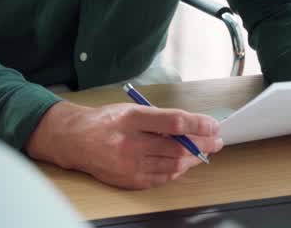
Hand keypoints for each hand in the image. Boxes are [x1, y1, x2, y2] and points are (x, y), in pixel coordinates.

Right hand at [26, 101, 222, 189]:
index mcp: (132, 118)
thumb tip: (191, 127)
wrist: (75, 140)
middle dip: (202, 144)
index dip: (198, 125)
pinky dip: (177, 171)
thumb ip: (159, 119)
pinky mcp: (129, 180)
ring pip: (173, 165)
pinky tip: (183, 164)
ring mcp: (130, 164)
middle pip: (178, 147)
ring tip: (202, 152)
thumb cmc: (105, 122)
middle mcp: (131, 142)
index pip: (174, 122)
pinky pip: (162, 178)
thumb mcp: (131, 110)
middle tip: (215, 141)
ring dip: (193, 159)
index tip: (213, 125)